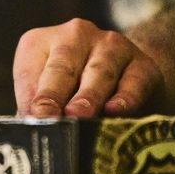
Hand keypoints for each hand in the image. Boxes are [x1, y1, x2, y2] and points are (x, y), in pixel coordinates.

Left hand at [13, 18, 163, 117]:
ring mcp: (112, 46)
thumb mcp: (52, 98)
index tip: (31, 120)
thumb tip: (31, 137)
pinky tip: (115, 111)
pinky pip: (133, 82)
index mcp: (42, 43)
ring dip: (87, 96)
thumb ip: (39, 114)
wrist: (131, 82)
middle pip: (62, 67)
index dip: (30, 97)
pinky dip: (124, 98)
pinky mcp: (143, 64)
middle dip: (54, 95)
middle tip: (49, 118)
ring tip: (78, 117)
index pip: (31, 71)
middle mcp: (76, 36)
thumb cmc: (76, 94)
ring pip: (98, 72)